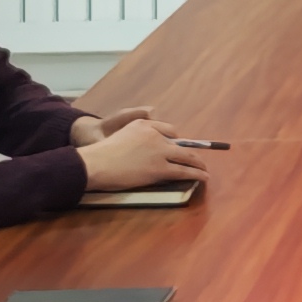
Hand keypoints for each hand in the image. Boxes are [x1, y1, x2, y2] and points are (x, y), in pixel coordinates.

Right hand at [77, 116, 207, 194]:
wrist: (97, 163)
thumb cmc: (102, 155)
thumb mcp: (120, 137)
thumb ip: (134, 138)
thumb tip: (144, 150)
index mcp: (143, 125)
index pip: (168, 130)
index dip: (177, 142)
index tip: (181, 148)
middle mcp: (154, 135)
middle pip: (180, 144)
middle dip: (193, 153)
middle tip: (199, 159)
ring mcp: (159, 151)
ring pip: (186, 157)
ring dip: (198, 164)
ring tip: (204, 170)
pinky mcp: (160, 168)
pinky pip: (183, 171)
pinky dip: (197, 174)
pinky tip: (203, 177)